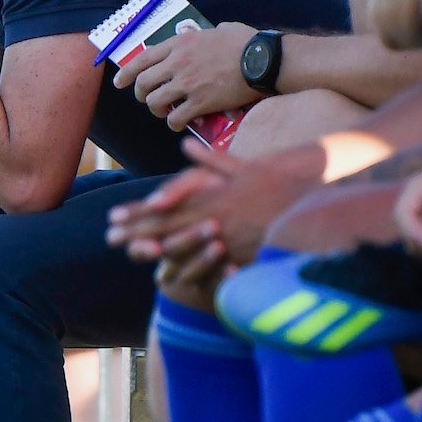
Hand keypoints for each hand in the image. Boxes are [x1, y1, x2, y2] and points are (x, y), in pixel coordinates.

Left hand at [108, 143, 318, 305]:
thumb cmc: (278, 180)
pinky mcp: (242, 251)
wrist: (312, 198)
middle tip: (109, 238)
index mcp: (211, 194)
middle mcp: (214, 214)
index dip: (139, 211)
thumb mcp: (243, 165)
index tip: (115, 216)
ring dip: (157, 251)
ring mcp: (227, 235)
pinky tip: (170, 276)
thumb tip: (184, 145)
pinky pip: (210, 263)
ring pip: (185, 245)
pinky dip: (189, 269)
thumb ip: (211, 161)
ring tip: (133, 255)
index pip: (167, 204)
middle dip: (137, 231)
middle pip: (169, 224)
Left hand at [113, 22, 261, 129]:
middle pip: (144, 83)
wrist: (262, 60)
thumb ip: (206, 34)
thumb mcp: (219, 29)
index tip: (120, 82)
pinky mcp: (200, 102)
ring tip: (165, 112)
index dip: (127, 73)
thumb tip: (211, 33)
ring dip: (157, 110)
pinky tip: (181, 123)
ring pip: (155, 103)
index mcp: (179, 43)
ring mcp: (187, 83)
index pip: (142, 58)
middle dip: (142, 95)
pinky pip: (176, 118)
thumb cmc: (245, 42)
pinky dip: (175, 124)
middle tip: (148, 100)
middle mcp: (178, 62)